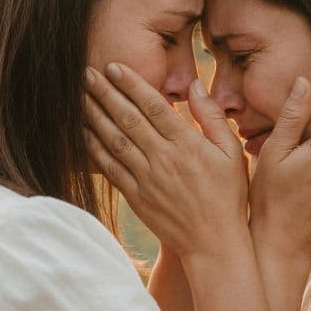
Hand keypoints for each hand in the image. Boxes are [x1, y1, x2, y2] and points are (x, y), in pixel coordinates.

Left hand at [83, 63, 248, 258]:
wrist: (214, 244)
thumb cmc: (229, 195)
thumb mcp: (231, 152)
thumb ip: (211, 116)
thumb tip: (194, 84)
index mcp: (187, 144)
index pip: (154, 105)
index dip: (131, 83)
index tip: (114, 67)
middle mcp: (163, 158)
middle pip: (128, 118)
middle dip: (105, 92)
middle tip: (86, 72)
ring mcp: (147, 178)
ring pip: (114, 140)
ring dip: (94, 115)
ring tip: (78, 96)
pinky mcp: (136, 197)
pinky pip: (110, 168)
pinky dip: (93, 149)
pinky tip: (82, 133)